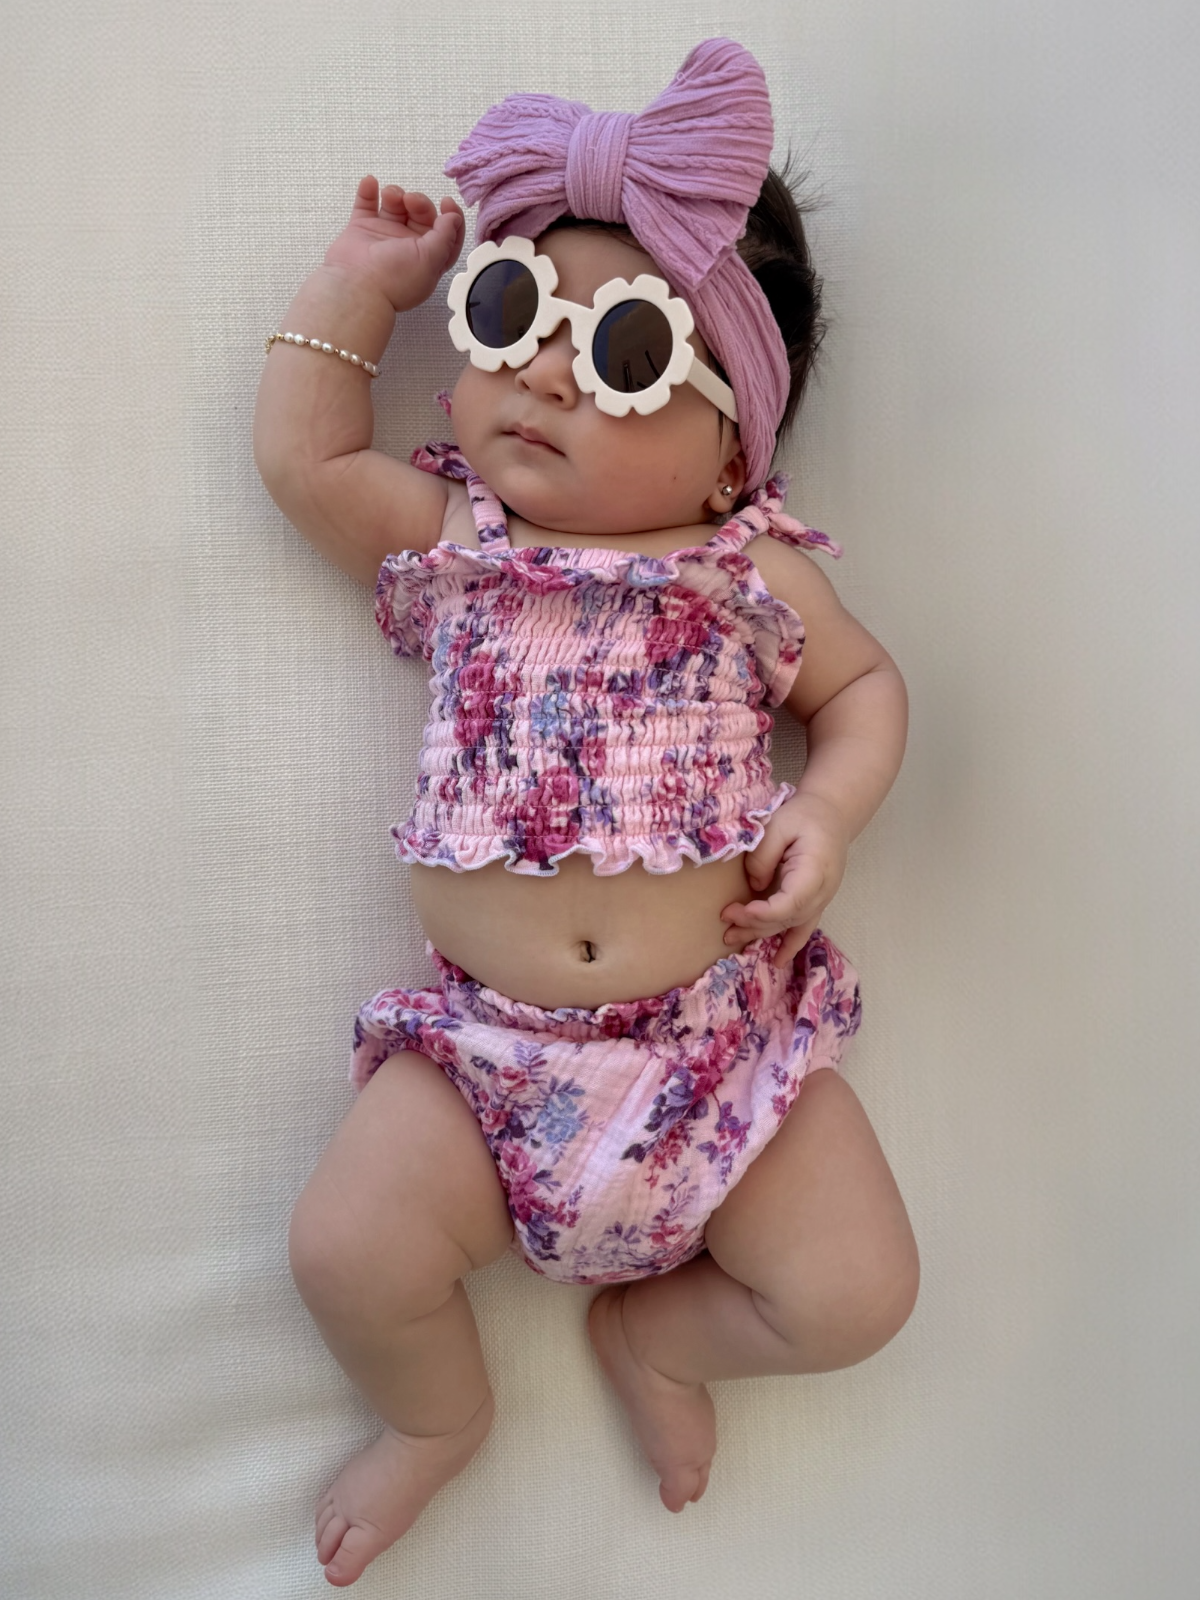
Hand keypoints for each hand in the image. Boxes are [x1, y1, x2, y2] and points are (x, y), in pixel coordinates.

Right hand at [322, 175, 465, 313]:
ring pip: (395, 206)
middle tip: (410, 201)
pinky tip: (370, 182)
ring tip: (390, 196)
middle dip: (419, 202)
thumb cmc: (394, 278)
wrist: (356, 285)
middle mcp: (407, 247)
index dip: (451, 217)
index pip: (446, 234)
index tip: (446, 203)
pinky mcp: (361, 229)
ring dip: (395, 194)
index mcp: (428, 258)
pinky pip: (366, 204)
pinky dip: (368, 190)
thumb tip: (454, 219)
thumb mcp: (431, 260)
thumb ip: (446, 237)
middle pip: (421, 214)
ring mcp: (383, 236)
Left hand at [719, 793, 848, 967]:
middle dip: (754, 923)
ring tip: (731, 937)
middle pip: (787, 918)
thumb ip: (764, 855)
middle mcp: (823, 891)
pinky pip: (804, 928)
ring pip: (791, 926)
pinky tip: (778, 961)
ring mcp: (822, 899)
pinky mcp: (816, 902)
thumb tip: (754, 886)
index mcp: (816, 870)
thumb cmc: (804, 816)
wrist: (831, 814)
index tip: (737, 911)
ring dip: (762, 934)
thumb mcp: (778, 824)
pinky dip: (791, 946)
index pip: (790, 902)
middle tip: (725, 918)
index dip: (763, 912)